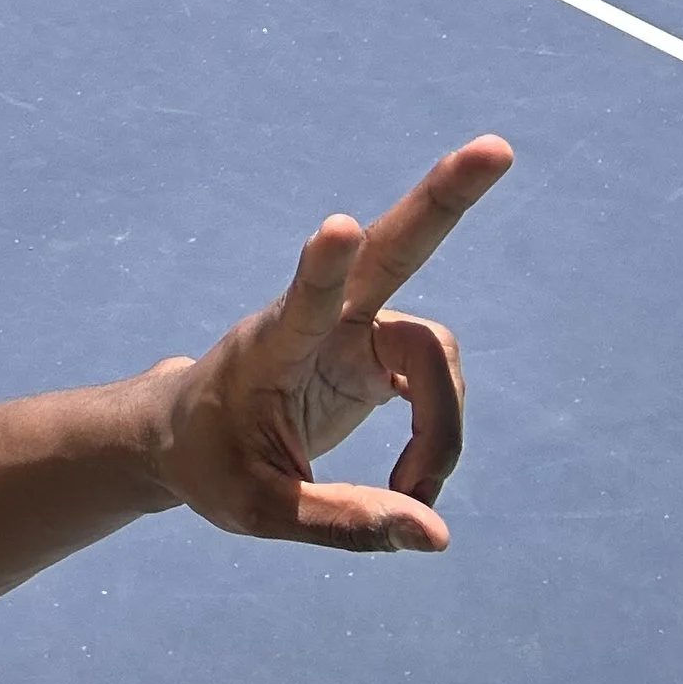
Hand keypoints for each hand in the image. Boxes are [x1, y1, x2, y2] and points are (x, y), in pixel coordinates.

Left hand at [146, 136, 513, 552]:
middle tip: (496, 147)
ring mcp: (355, 328)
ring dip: (439, 432)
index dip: (323, 266)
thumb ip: (344, 522)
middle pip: (393, 248)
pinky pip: (436, 384)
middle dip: (445, 200)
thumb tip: (436, 536)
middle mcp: (320, 319)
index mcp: (270, 346)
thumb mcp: (258, 512)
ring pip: (435, 356)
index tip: (336, 226)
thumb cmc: (211, 464)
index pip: (302, 300)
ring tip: (408, 499)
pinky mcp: (378, 352)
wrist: (187, 436)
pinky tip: (413, 486)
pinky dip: (438, 436)